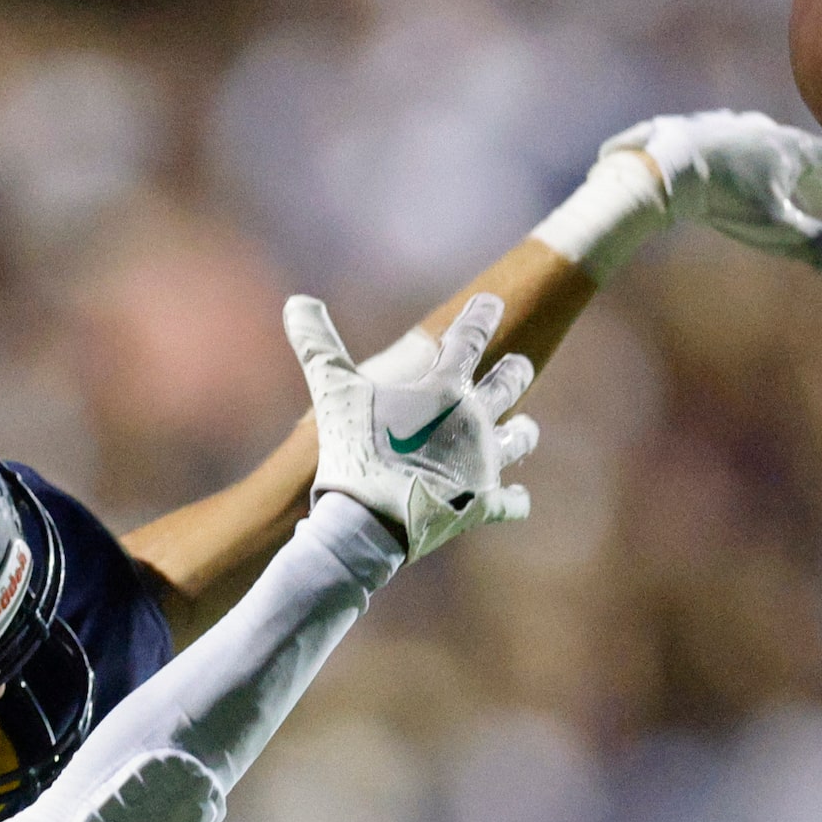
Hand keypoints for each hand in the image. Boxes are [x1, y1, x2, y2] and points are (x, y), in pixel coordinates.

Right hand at [286, 292, 536, 561]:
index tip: (491, 302)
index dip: (481, 315)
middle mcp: (473, 420)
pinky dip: (514, 500)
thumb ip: (317, 344)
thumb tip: (296, 300)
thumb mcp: (332, 392)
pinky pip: (510, 502)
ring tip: (526, 428)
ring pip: (519, 439)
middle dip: (515, 372)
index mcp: (443, 388)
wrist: (368, 521)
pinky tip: (517, 498)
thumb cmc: (354, 452)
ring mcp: (482, 464)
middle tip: (518, 365)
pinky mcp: (481, 505)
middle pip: (509, 384)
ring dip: (523, 432)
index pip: (470, 338)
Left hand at [604, 110, 821, 284]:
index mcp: (793, 151)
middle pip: (802, 156)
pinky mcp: (695, 129)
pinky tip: (723, 160)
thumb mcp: (780, 231)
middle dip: (818, 178)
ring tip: (776, 180)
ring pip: (764, 147)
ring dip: (777, 166)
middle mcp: (766, 132)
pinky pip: (724, 141)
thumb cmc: (723, 199)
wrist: (661, 167)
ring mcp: (729, 127)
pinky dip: (736, 156)